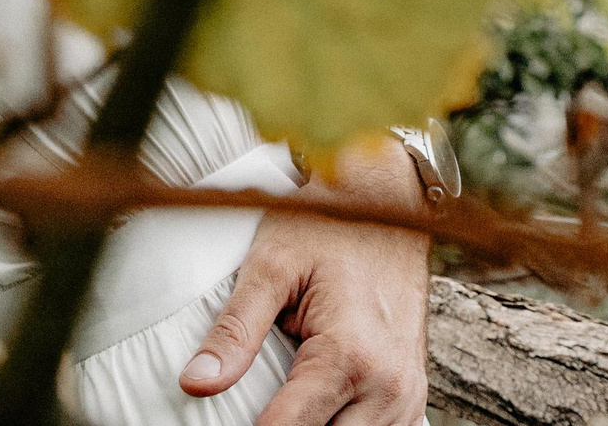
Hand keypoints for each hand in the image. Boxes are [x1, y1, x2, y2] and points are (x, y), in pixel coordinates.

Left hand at [179, 138, 429, 425]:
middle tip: (247, 409)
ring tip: (279, 407)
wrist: (390, 204)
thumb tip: (195, 382)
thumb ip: (235, 329)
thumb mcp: (272, 264)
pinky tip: (317, 412)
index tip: (218, 424)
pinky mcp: (412, 397)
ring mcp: (406, 396)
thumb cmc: (329, 226)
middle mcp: (387, 386)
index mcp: (349, 355)